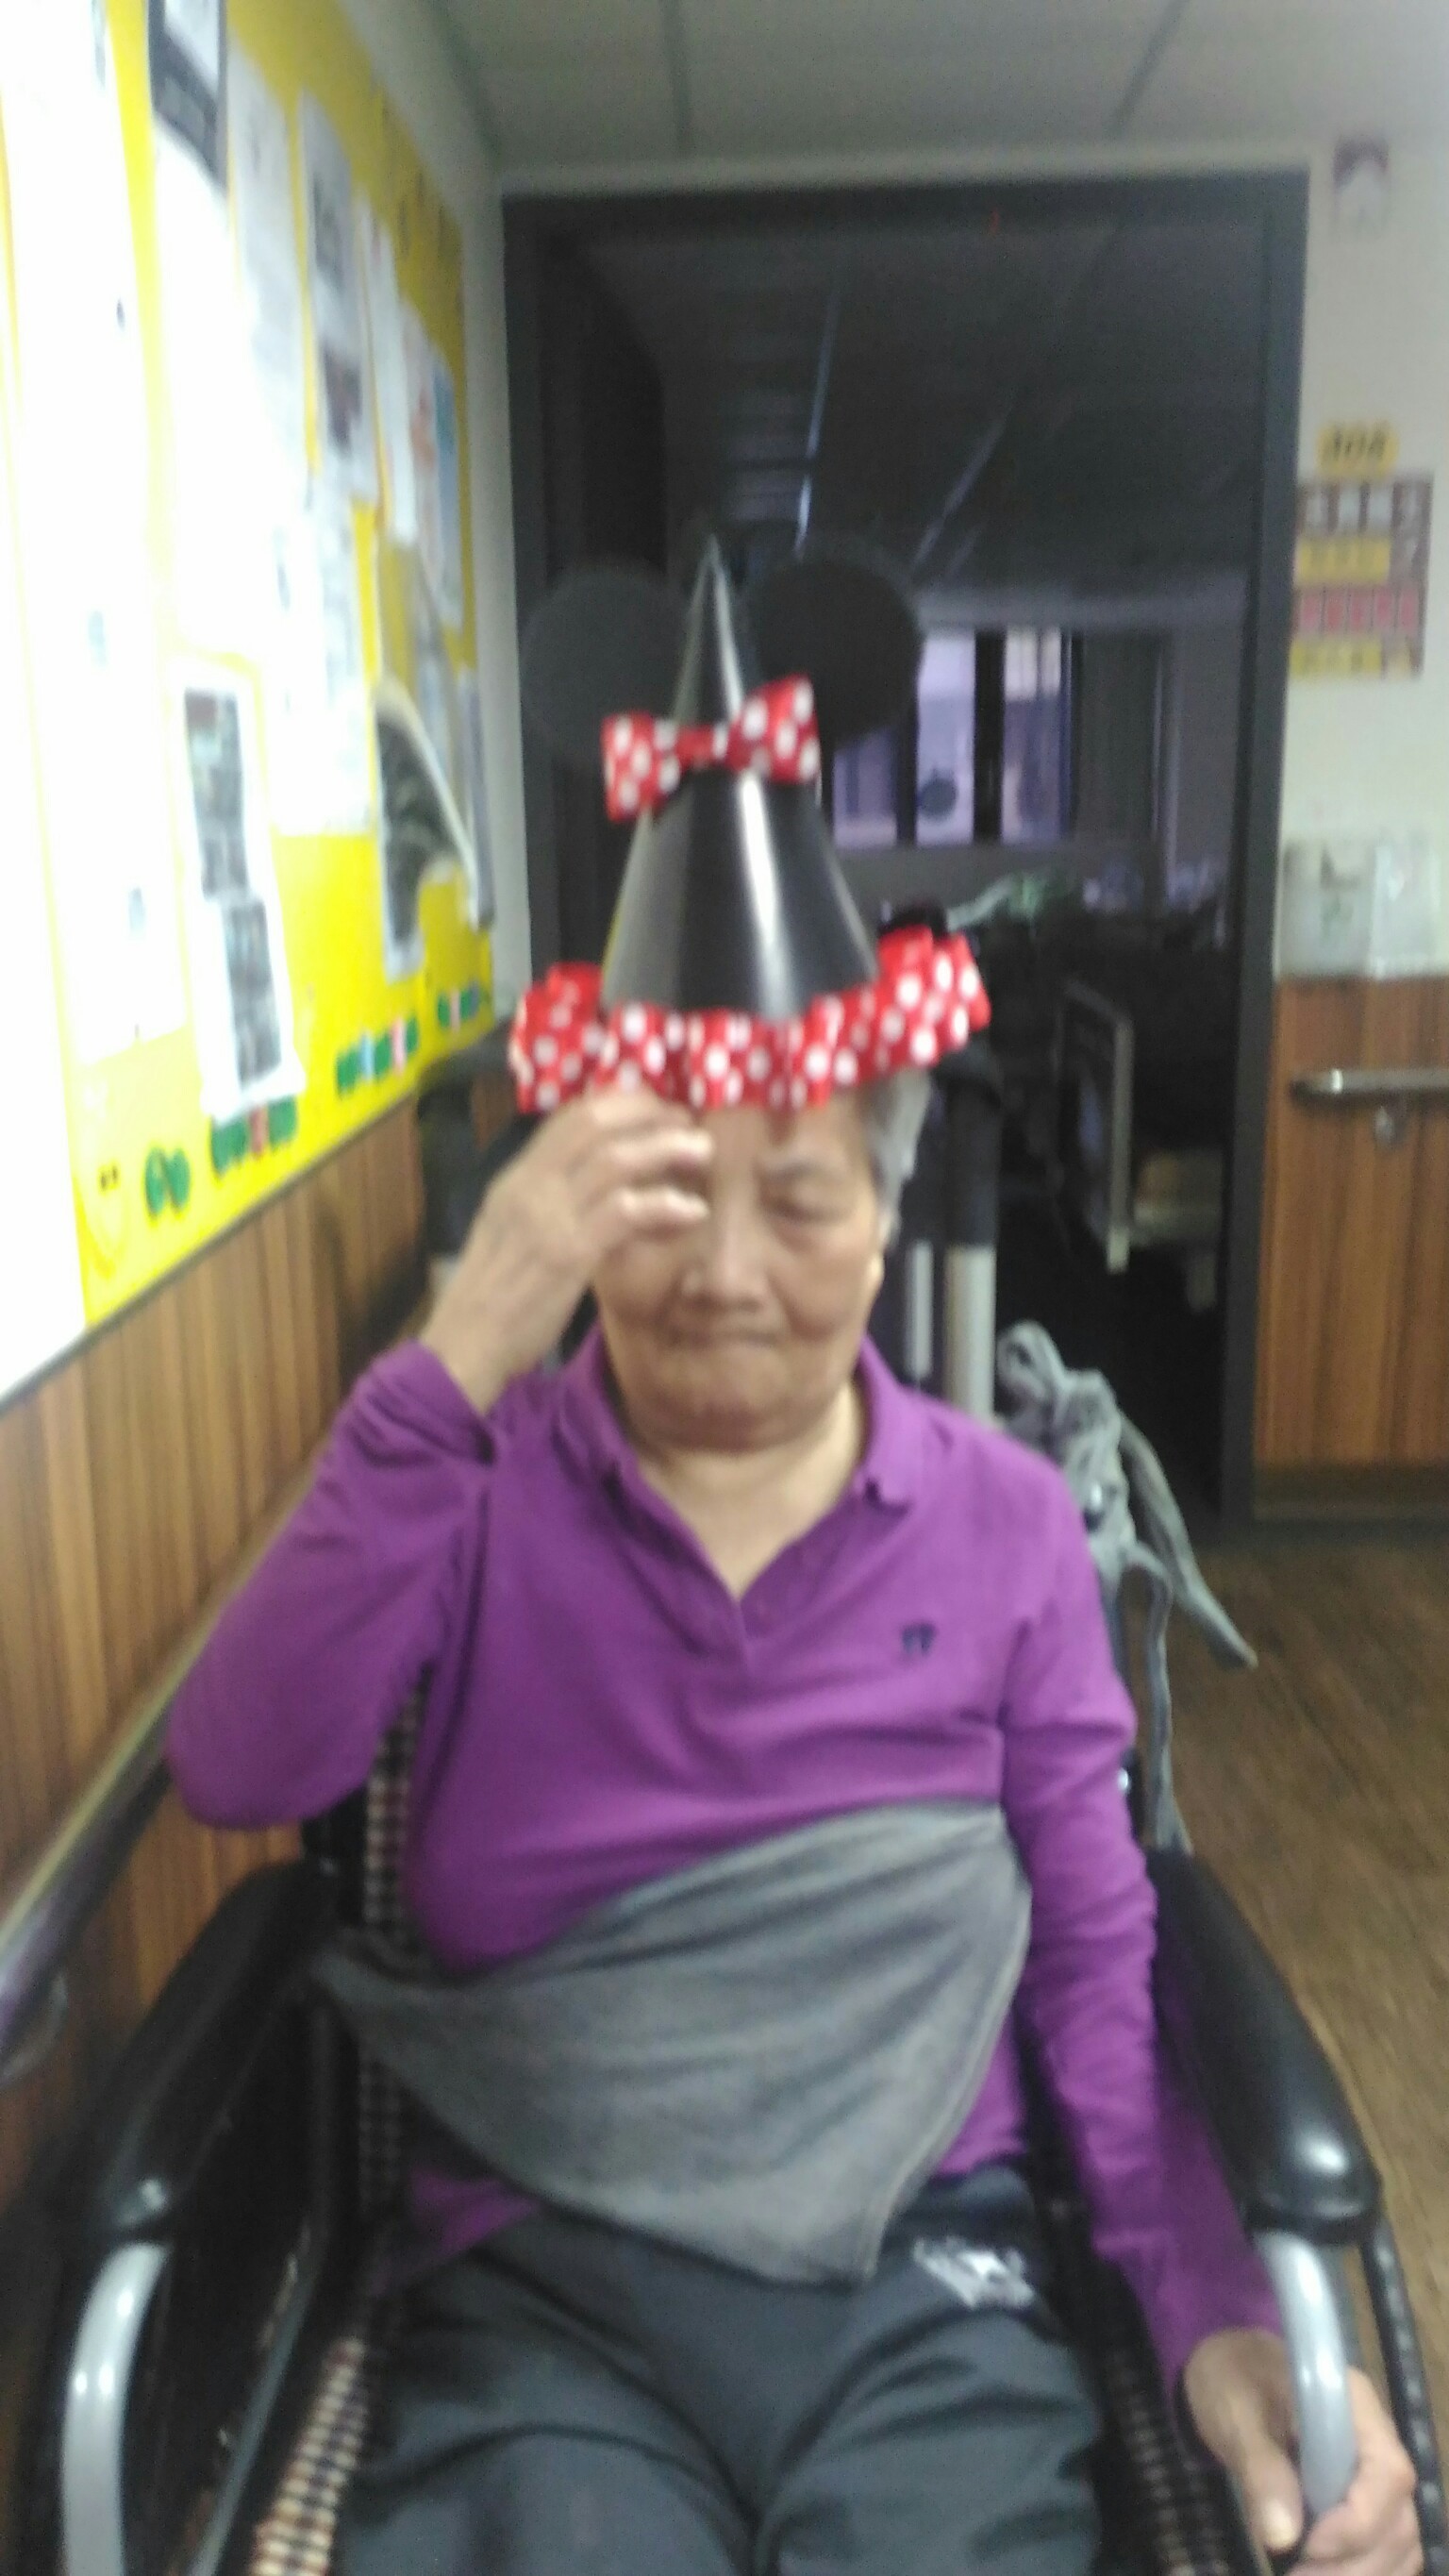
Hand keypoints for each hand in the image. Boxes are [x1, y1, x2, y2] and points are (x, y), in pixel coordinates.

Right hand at [421, 1090, 710, 1410]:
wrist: (465, 1343)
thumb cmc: (493, 1295)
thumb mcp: (512, 1231)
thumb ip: (548, 1201)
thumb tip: (596, 1184)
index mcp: (516, 1178)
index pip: (569, 1117)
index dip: (620, 1104)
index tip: (656, 1108)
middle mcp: (530, 1186)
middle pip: (595, 1124)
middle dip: (648, 1114)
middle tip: (687, 1122)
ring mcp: (549, 1217)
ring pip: (616, 1161)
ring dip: (667, 1149)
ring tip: (701, 1153)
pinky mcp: (569, 1253)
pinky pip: (626, 1212)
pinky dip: (665, 1204)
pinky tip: (692, 1211)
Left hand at [1184, 2329, 1419, 2573]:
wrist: (1230, 2368)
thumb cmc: (1232, 2379)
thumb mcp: (1235, 2412)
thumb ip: (1261, 2468)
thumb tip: (1282, 2538)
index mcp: (1355, 2405)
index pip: (1389, 2473)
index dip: (1358, 2522)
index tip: (1307, 2546)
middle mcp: (1379, 2439)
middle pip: (1400, 2517)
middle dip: (1356, 2560)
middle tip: (1299, 2574)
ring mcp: (1375, 2470)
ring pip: (1400, 2538)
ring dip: (1362, 2570)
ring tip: (1306, 2575)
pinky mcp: (1364, 2494)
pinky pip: (1386, 2542)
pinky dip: (1363, 2566)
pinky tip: (1323, 2572)